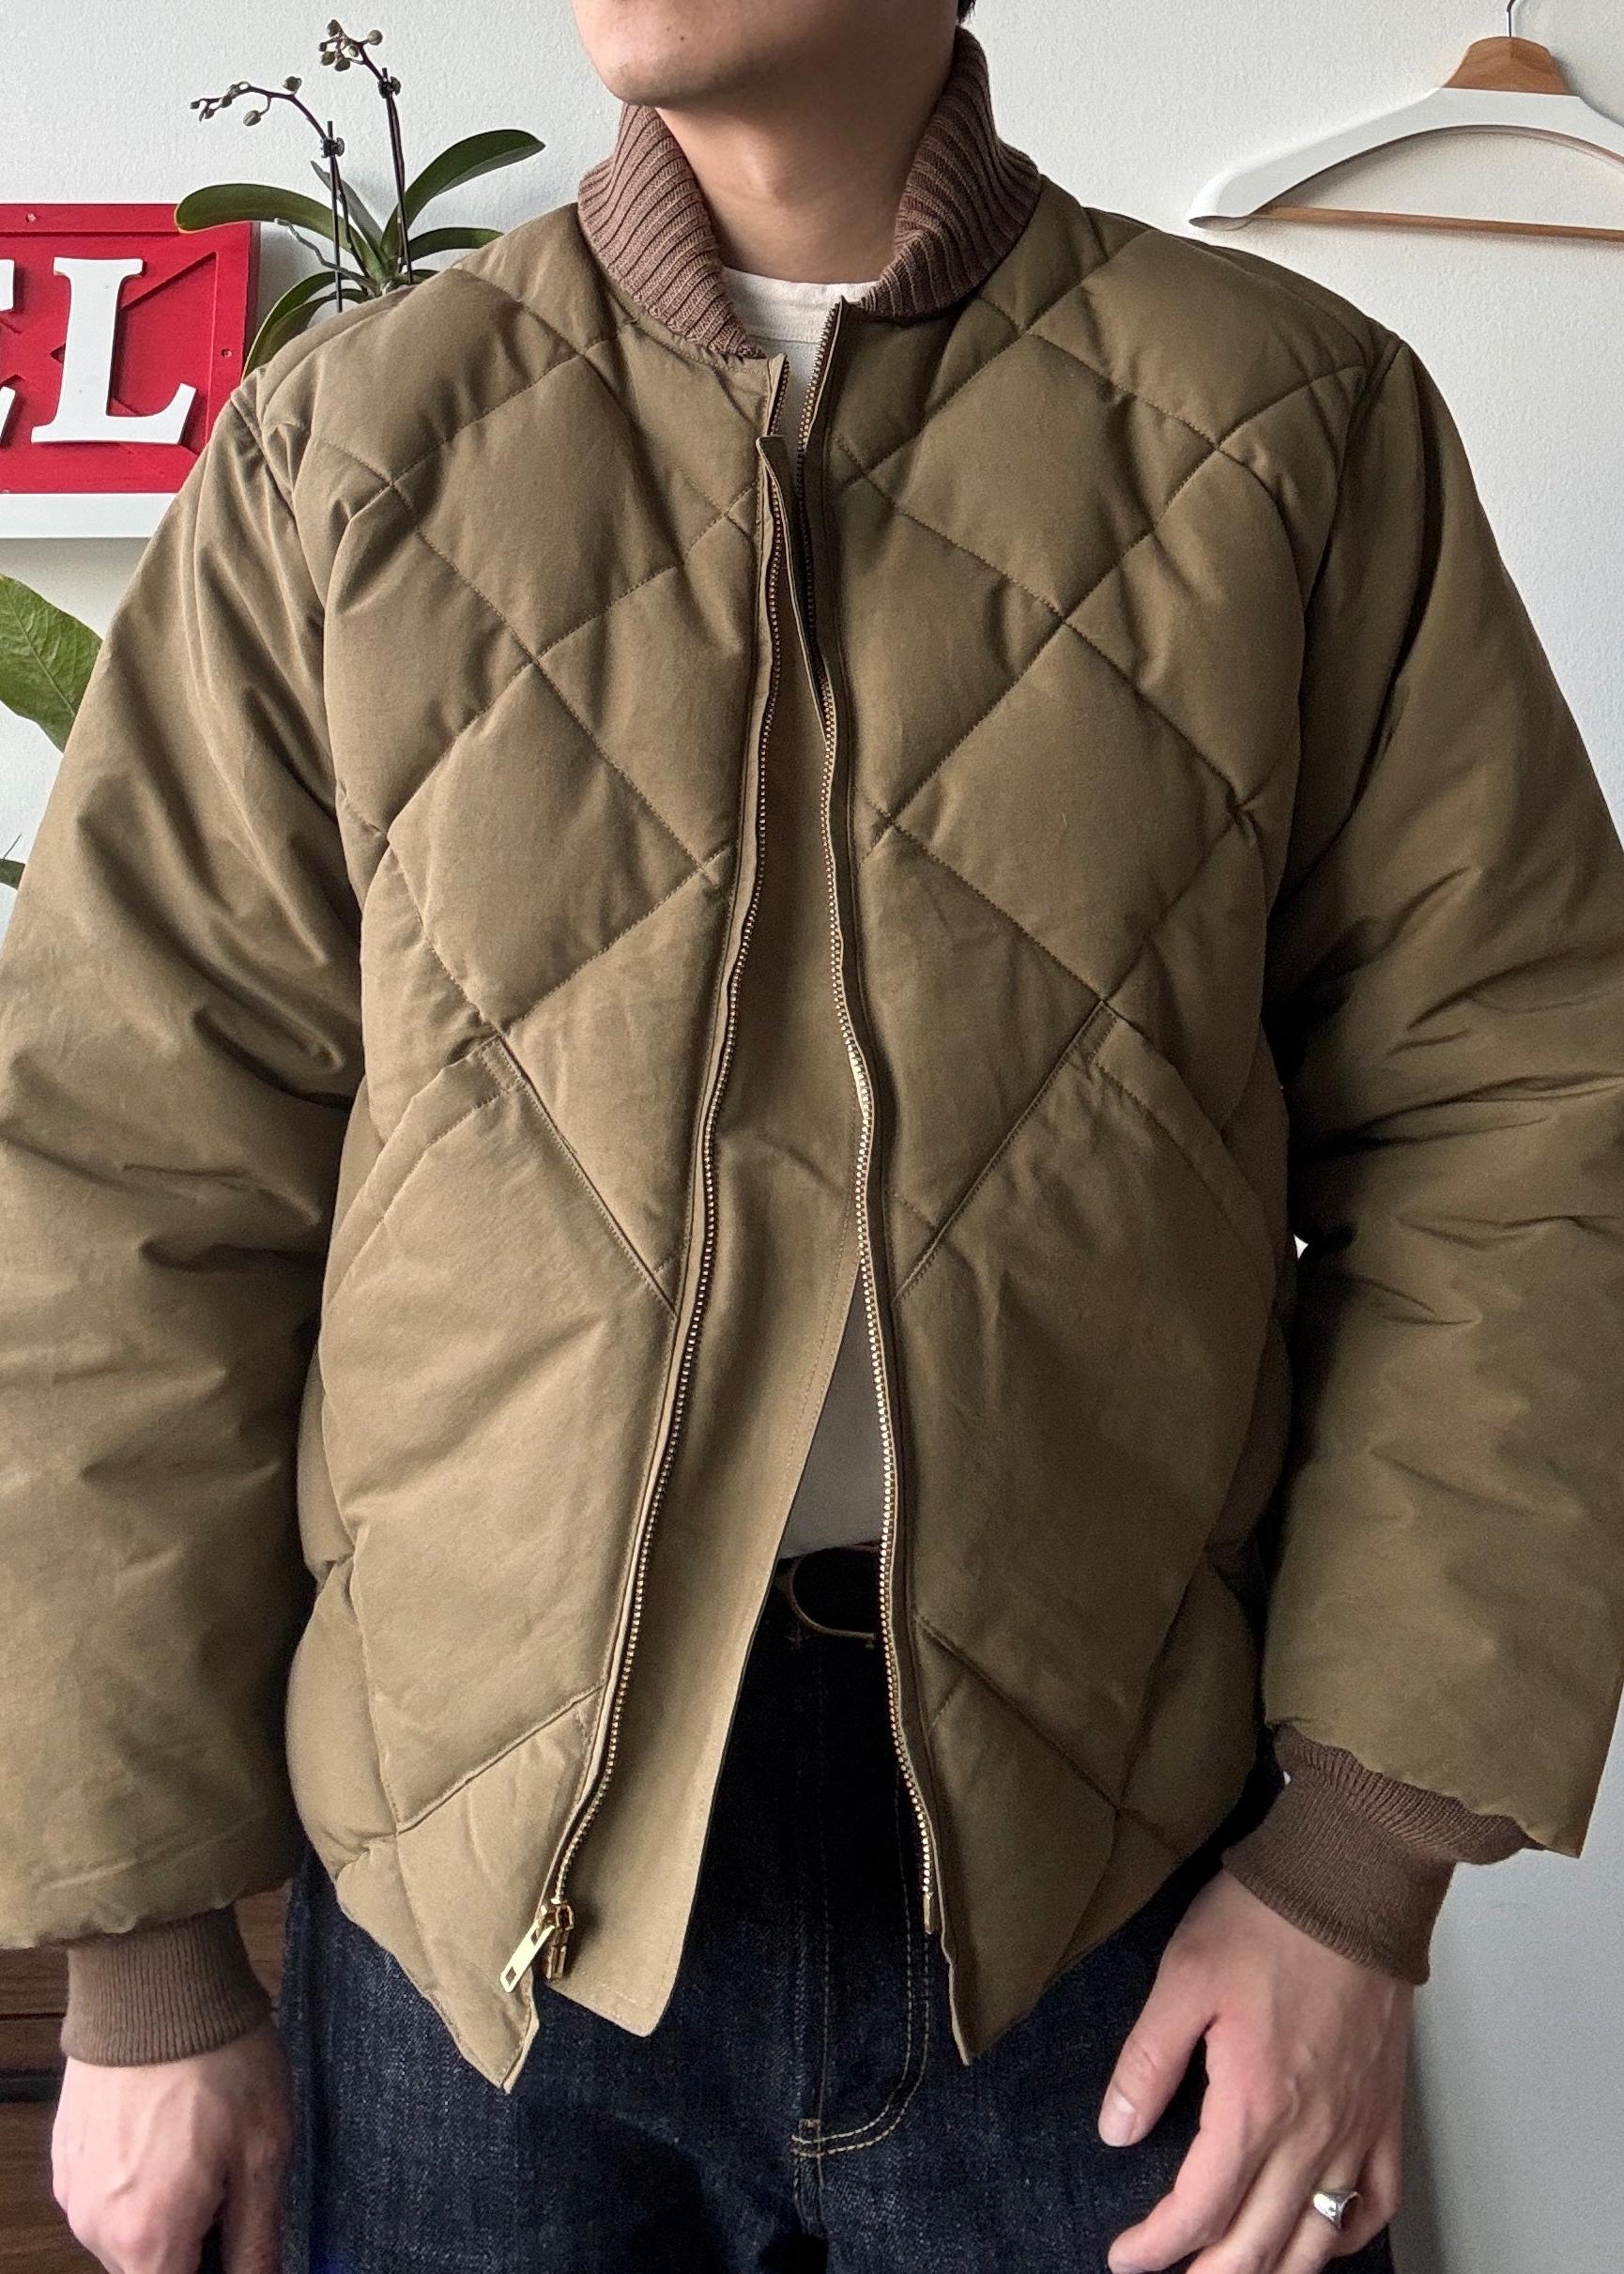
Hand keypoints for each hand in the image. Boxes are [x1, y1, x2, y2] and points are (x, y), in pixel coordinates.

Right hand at [52, 2017, 291, 2273]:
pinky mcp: (67, 2155)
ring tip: (201, 2144)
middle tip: (230, 2182)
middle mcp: (96, 2225)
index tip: (237, 2234)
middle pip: (151, 2268)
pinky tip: (171, 2130)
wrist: (157, 1980)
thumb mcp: (263, 2153)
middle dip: (194, 2242)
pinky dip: (140, 2181)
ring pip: (127, 2235)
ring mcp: (75, 2190)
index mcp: (147, 2237)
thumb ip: (258, 2241)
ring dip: (167, 2212)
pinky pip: (106, 2197)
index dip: (218, 2269)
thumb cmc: (216, 2057)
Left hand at [1097, 1869, 1409, 2271]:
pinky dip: (1347, 2236)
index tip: (1127, 2257)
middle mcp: (1312, 2133)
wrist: (1352, 1882)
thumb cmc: (1268, 1920)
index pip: (1201, 2210)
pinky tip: (1319, 2240)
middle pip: (1260, 2244)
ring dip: (1274, 2272)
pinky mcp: (1386, 2110)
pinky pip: (1376, 2202)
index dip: (1157, 2246)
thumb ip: (1147, 2063)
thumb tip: (1116, 2130)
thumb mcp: (1182, 1979)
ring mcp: (1356, 2127)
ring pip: (1319, 2241)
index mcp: (1255, 2105)